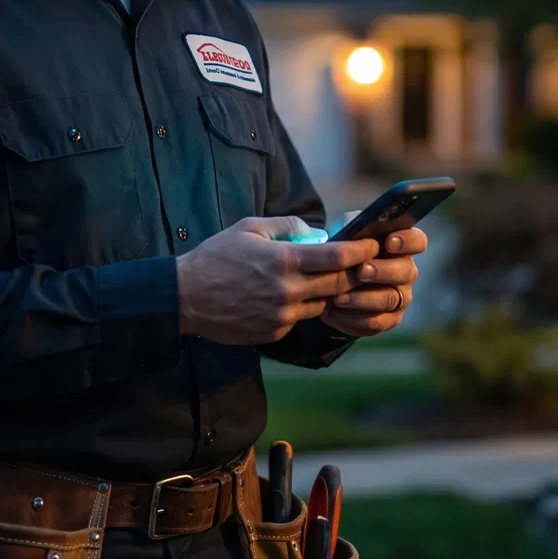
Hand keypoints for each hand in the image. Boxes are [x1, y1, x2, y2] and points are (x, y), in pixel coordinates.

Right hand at [175, 217, 379, 344]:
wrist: (185, 298)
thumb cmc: (216, 257)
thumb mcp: (249, 228)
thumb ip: (287, 225)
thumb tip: (316, 231)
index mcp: (283, 260)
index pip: (337, 256)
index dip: (360, 250)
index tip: (372, 245)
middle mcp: (287, 291)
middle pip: (339, 283)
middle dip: (353, 272)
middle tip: (361, 263)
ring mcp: (282, 316)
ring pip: (323, 304)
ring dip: (328, 292)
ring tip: (322, 279)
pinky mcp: (275, 333)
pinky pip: (301, 318)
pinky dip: (302, 306)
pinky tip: (289, 296)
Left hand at [322, 218, 427, 337]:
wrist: (329, 282)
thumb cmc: (344, 251)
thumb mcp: (346, 233)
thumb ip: (353, 227)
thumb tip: (355, 228)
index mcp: (402, 246)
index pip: (417, 241)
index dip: (407, 242)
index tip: (389, 242)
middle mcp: (407, 271)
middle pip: (406, 271)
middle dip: (382, 271)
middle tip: (361, 271)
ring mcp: (401, 296)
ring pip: (390, 298)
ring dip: (365, 298)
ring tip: (340, 297)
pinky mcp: (389, 319)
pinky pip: (379, 321)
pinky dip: (356, 317)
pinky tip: (337, 311)